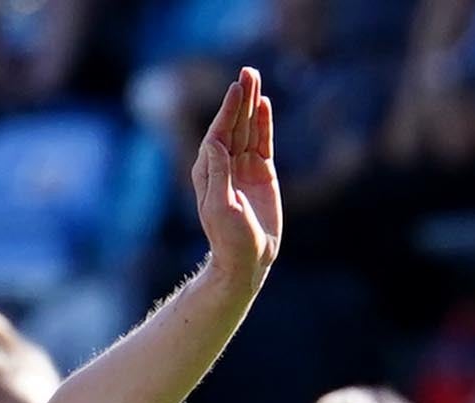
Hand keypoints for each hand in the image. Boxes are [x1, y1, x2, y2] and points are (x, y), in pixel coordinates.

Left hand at [191, 68, 280, 283]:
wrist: (247, 259)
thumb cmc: (229, 239)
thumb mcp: (220, 207)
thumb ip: (219, 174)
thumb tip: (215, 142)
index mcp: (209, 171)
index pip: (218, 133)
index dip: (228, 111)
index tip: (236, 90)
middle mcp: (224, 165)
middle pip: (233, 125)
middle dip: (241, 99)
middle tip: (248, 72)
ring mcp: (243, 168)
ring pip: (248, 129)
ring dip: (252, 105)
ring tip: (256, 78)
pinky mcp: (261, 173)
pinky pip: (263, 142)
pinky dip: (264, 124)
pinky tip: (265, 105)